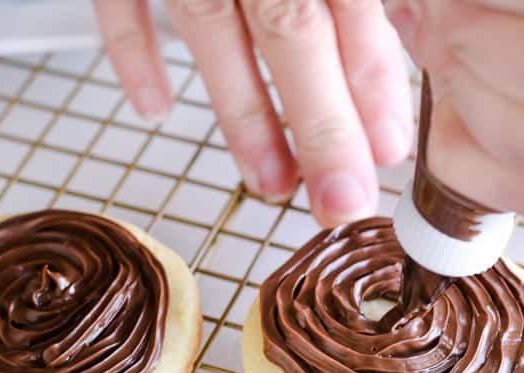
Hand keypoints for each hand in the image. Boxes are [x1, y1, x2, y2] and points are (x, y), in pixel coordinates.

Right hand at [93, 0, 412, 226]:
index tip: (388, 151)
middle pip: (291, 28)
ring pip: (208, 23)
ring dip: (242, 112)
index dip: (372, 81)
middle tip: (340, 203)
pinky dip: (132, 53)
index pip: (352, 6)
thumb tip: (391, 55)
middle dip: (320, 125)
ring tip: (270, 181)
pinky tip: (153, 107)